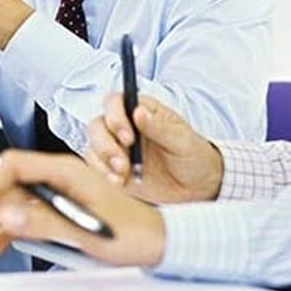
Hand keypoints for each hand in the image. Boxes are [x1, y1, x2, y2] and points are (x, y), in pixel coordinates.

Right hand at [0, 150, 165, 267]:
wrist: (163, 242)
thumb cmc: (137, 232)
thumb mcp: (88, 230)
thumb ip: (44, 222)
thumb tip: (8, 215)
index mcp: (66, 171)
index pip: (14, 168)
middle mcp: (59, 178)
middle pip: (7, 185)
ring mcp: (59, 194)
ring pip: (13, 202)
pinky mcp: (61, 210)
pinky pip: (26, 215)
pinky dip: (8, 230)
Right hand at [86, 93, 223, 203]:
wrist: (197, 187)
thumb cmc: (193, 156)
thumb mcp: (183, 141)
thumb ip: (159, 127)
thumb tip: (139, 112)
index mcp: (142, 111)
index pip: (115, 102)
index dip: (114, 116)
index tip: (128, 137)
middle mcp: (124, 126)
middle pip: (97, 124)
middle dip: (105, 144)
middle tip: (122, 163)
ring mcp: (116, 147)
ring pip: (93, 145)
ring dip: (102, 161)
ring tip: (122, 175)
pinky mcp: (112, 167)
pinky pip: (95, 166)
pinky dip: (102, 174)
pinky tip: (118, 182)